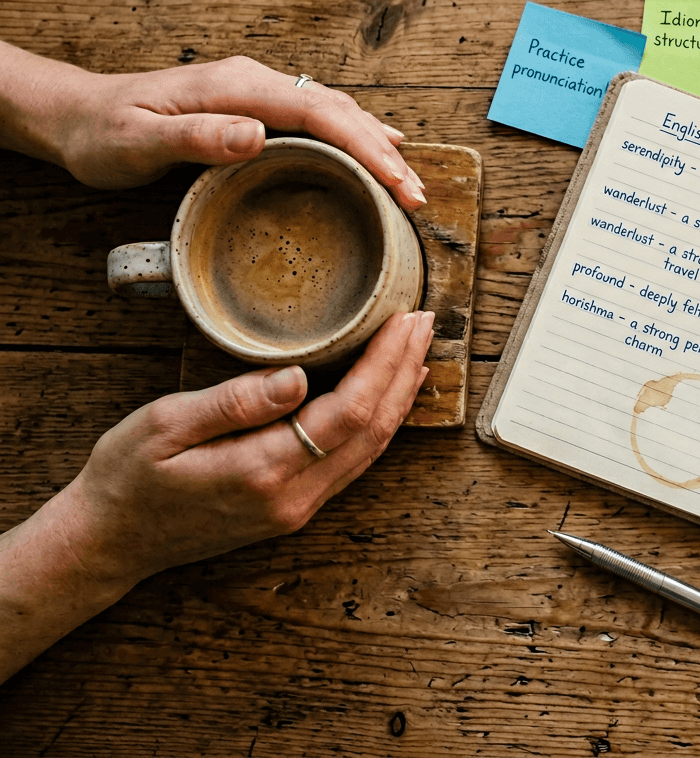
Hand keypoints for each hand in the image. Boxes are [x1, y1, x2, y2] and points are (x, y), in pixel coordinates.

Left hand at [0, 42, 425, 209]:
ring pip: (336, 113)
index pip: (320, 113)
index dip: (366, 146)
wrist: (78, 114)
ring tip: (410, 184)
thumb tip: (258, 135)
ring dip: (378, 147)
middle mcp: (256, 83)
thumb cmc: (103, 133)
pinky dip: (357, 137)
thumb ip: (199, 136)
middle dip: (386, 154)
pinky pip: (320, 120)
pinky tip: (379, 148)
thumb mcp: (140, 141)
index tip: (398, 181)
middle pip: (339, 111)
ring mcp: (259, 93)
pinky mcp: (257, 108)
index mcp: (238, 88)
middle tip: (418, 197)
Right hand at [0, 310, 433, 680]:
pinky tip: (388, 393)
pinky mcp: (296, 507)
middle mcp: (294, 497)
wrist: (110, 542)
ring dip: (399, 395)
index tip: (405, 321)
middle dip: (404, 371)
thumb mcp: (163, 426)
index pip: (349, 412)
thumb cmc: (128, 476)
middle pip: (374, 430)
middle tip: (425, 320)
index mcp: (263, 472)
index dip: (385, 363)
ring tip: (417, 347)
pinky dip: (379, 420)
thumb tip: (297, 377)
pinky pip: (354, 459)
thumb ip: (233, 402)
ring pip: (372, 448)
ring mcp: (299, 508)